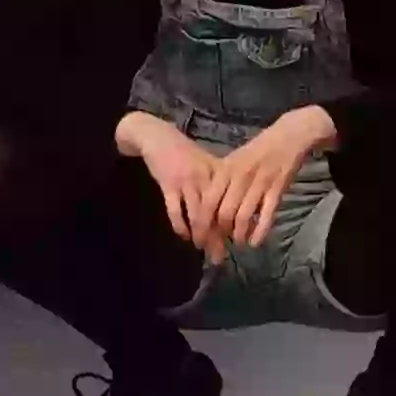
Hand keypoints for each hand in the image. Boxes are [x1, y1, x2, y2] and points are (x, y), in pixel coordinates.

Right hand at [117, 114, 224, 251]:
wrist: (158, 138)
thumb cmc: (186, 154)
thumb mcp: (207, 165)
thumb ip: (219, 188)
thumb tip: (232, 216)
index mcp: (218, 171)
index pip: (229, 203)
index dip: (233, 224)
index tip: (237, 242)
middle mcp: (205, 177)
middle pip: (214, 213)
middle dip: (217, 237)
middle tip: (219, 256)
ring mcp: (187, 181)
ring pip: (196, 215)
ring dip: (199, 235)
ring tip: (201, 248)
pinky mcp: (168, 185)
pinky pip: (175, 211)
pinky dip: (180, 226)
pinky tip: (184, 236)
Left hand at [195, 113, 323, 253]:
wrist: (289, 136)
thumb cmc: (257, 149)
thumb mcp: (234, 160)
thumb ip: (220, 182)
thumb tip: (206, 210)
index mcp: (226, 169)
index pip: (208, 202)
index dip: (201, 224)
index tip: (199, 238)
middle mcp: (240, 177)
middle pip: (224, 213)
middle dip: (218, 235)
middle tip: (217, 247)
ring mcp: (260, 183)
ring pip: (243, 217)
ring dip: (238, 235)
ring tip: (237, 243)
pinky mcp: (278, 189)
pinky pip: (267, 216)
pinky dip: (260, 232)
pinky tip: (255, 242)